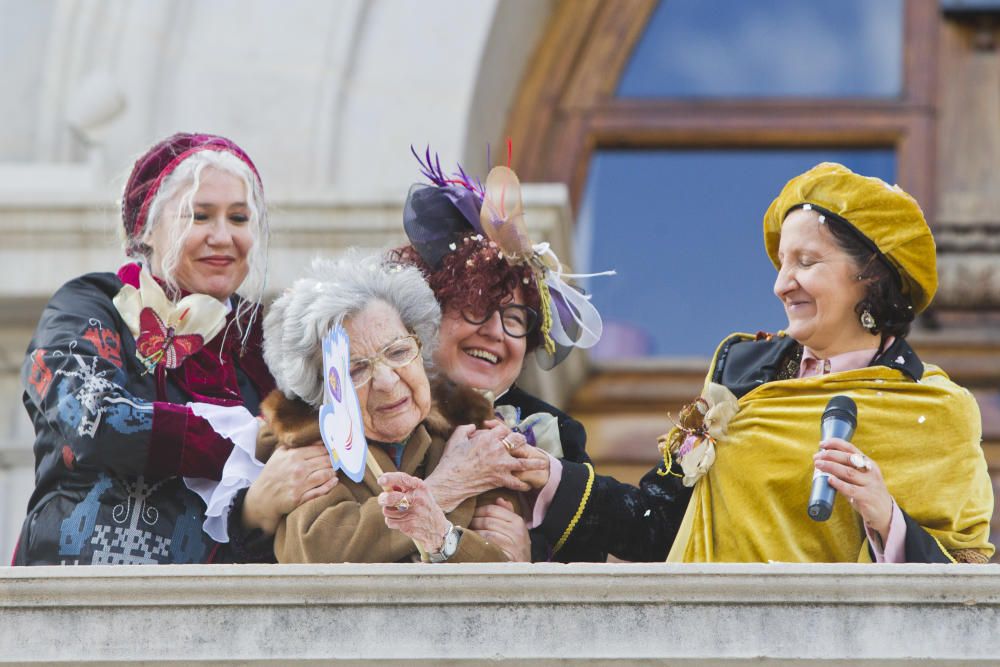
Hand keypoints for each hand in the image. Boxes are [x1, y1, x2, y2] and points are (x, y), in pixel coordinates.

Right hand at [242, 443, 336, 534]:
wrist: (260, 498)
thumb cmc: (272, 474)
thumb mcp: (280, 455)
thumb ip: (297, 446)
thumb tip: (318, 440)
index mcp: (293, 456)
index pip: (320, 450)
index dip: (330, 451)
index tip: (335, 452)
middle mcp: (297, 469)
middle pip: (325, 462)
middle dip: (333, 461)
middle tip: (338, 462)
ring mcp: (298, 484)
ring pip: (325, 475)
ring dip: (333, 473)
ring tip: (335, 471)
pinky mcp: (299, 498)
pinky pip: (320, 491)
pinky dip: (330, 485)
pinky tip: (334, 481)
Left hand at [378, 472, 450, 551]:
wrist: (437, 528)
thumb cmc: (424, 507)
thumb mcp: (420, 493)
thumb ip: (404, 488)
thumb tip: (386, 485)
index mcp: (420, 487)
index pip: (402, 478)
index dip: (389, 478)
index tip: (380, 480)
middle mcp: (417, 499)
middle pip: (391, 497)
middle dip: (383, 498)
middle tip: (382, 499)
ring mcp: (413, 513)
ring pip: (387, 510)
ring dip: (388, 511)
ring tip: (397, 512)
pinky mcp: (408, 525)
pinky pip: (389, 522)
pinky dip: (392, 522)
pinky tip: (401, 521)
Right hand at [423, 424, 546, 511]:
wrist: (450, 481)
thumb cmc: (451, 460)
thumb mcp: (456, 437)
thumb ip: (467, 428)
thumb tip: (474, 427)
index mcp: (488, 438)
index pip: (503, 429)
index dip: (503, 430)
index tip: (502, 433)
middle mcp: (498, 450)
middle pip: (518, 441)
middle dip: (521, 442)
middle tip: (523, 445)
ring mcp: (501, 466)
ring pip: (524, 462)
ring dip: (535, 462)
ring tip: (543, 463)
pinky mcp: (500, 480)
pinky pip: (517, 482)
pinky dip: (523, 483)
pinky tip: (528, 484)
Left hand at [469, 497, 530, 561]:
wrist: (522, 570)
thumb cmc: (516, 548)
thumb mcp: (516, 529)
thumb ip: (508, 513)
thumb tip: (499, 499)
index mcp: (518, 521)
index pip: (493, 509)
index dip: (479, 510)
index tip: (472, 514)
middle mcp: (516, 532)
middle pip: (487, 520)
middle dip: (474, 521)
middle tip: (467, 523)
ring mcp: (512, 545)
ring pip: (485, 532)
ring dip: (474, 532)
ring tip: (468, 533)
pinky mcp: (506, 556)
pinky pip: (487, 545)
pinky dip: (477, 543)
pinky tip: (473, 543)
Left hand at [813, 438, 893, 540]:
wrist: (884, 512)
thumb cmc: (866, 492)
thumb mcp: (859, 478)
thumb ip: (844, 471)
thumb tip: (822, 463)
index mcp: (868, 464)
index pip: (852, 449)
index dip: (836, 444)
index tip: (822, 444)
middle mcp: (870, 472)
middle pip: (849, 459)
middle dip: (830, 455)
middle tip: (816, 456)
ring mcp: (870, 485)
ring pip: (849, 472)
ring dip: (831, 467)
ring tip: (818, 464)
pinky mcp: (867, 498)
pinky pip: (851, 490)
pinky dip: (839, 484)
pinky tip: (830, 479)